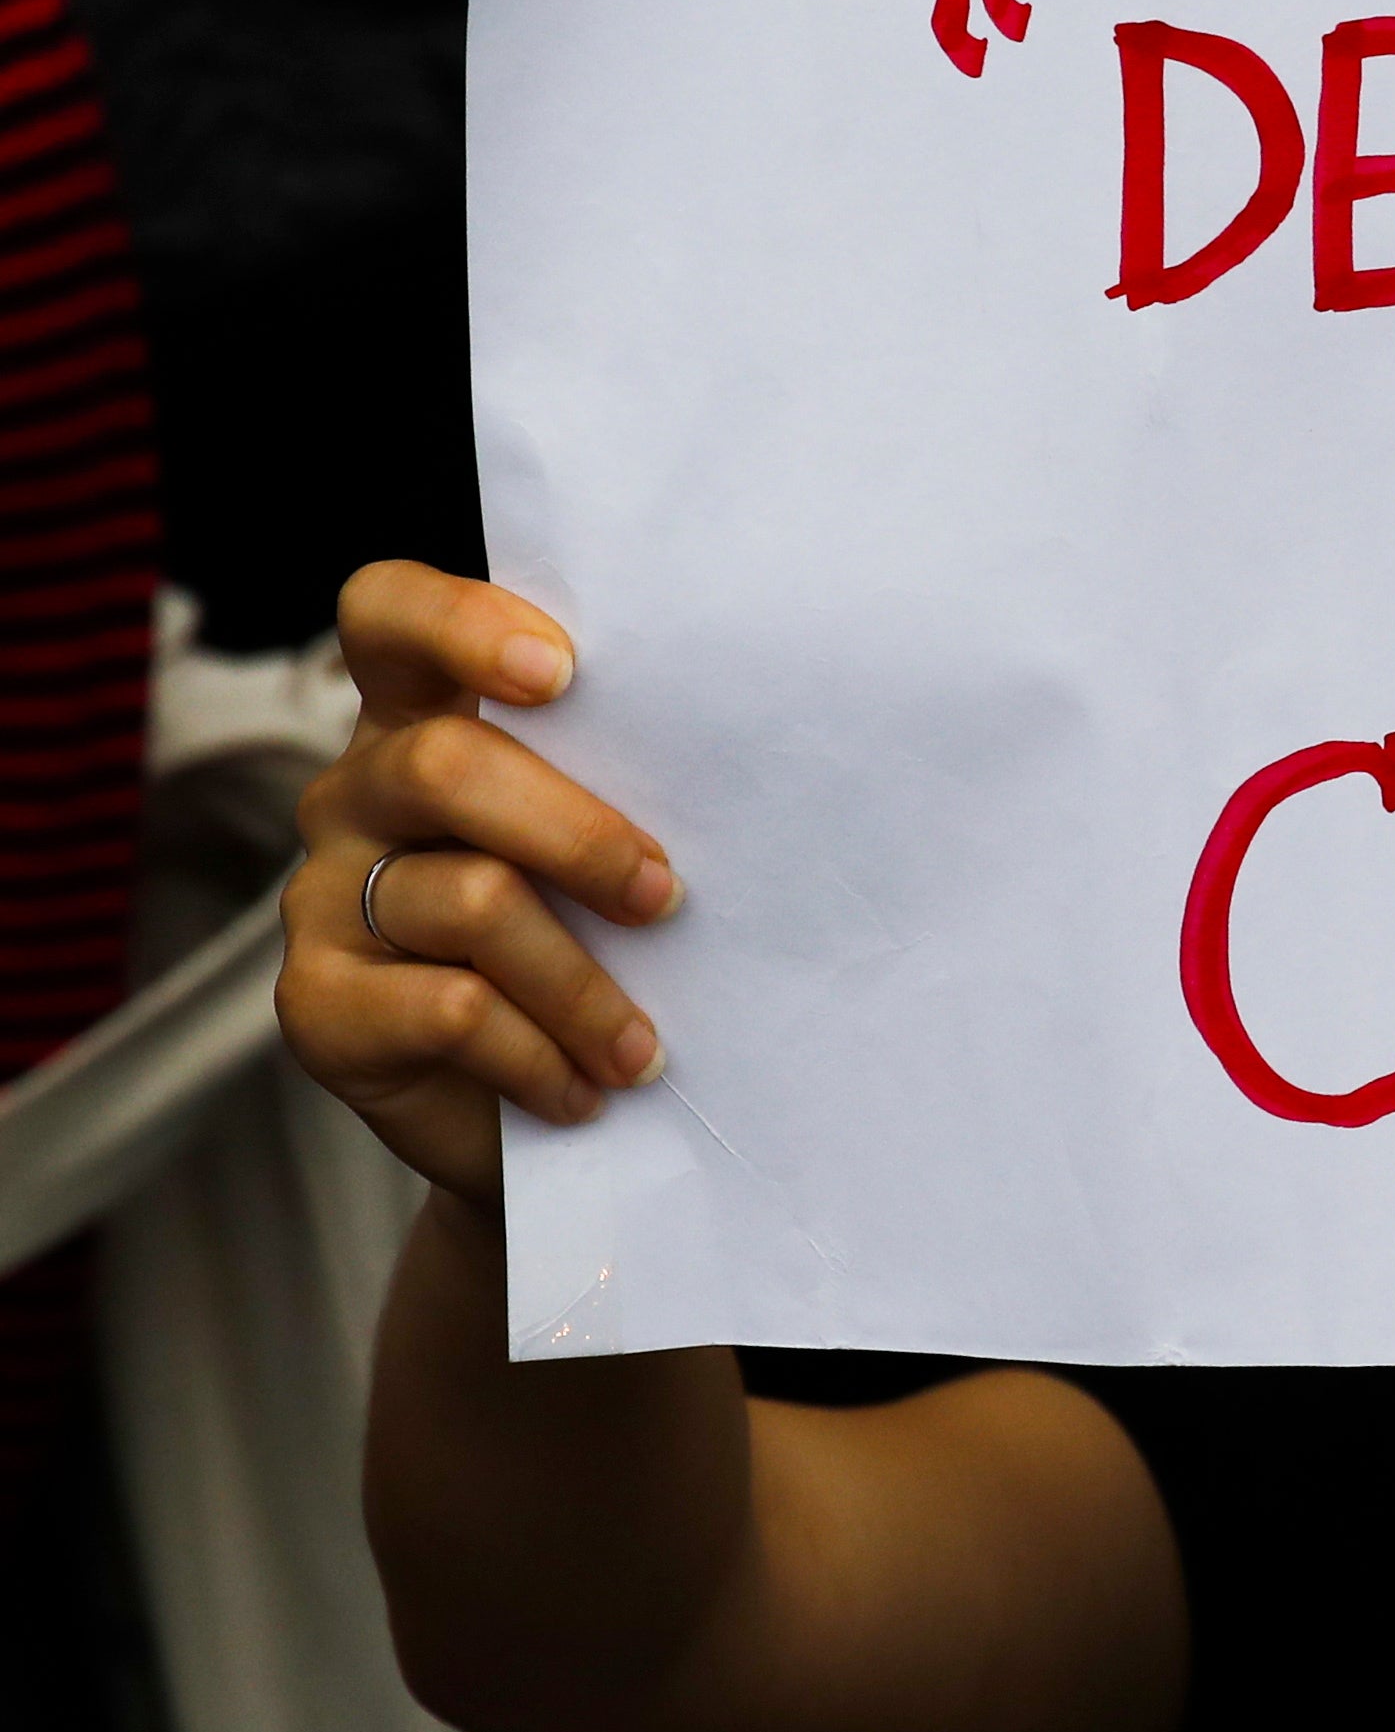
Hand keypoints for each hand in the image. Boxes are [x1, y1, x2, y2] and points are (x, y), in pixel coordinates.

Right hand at [277, 563, 679, 1199]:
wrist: (536, 1116)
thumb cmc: (596, 949)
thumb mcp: (603, 857)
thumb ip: (624, 790)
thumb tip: (740, 773)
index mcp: (423, 723)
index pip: (388, 615)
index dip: (461, 624)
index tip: (563, 672)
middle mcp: (357, 796)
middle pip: (445, 766)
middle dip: (580, 834)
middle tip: (667, 897)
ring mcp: (322, 896)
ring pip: (470, 901)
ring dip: (585, 985)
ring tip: (645, 1049)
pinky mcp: (318, 1005)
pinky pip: (450, 1009)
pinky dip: (539, 1055)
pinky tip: (583, 1090)